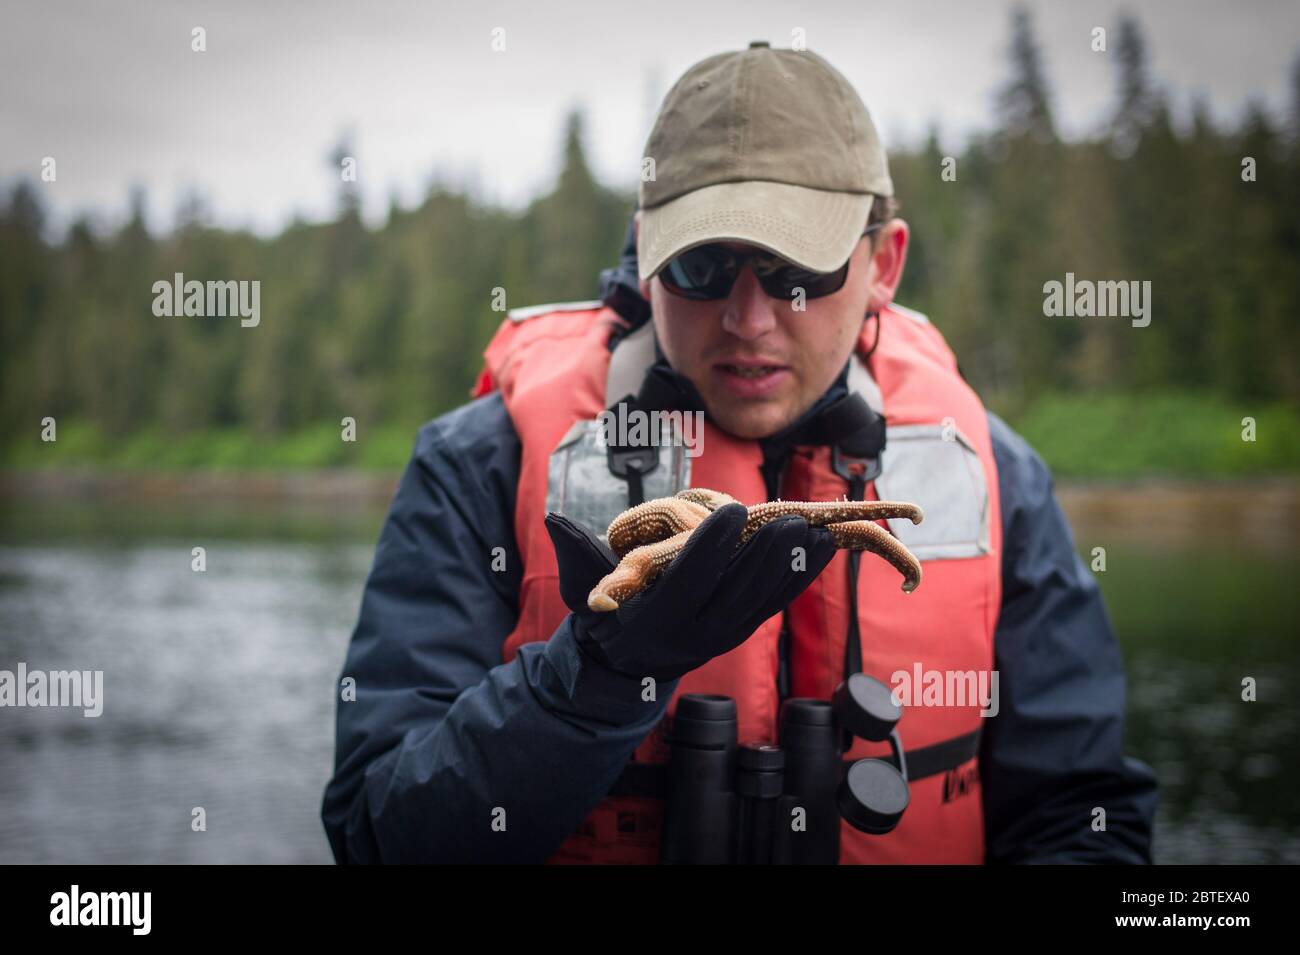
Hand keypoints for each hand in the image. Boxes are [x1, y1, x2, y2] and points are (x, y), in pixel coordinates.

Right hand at [545, 502, 836, 682]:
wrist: (624, 663)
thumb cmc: (602, 616)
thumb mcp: (582, 588)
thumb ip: (575, 555)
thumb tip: (554, 521)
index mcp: (653, 619)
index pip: (687, 580)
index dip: (710, 547)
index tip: (732, 511)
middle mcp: (692, 633)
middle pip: (736, 593)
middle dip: (766, 556)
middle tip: (792, 519)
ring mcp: (721, 635)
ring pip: (762, 601)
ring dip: (792, 566)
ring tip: (816, 530)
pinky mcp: (740, 631)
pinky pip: (773, 604)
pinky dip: (798, 577)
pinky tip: (820, 549)